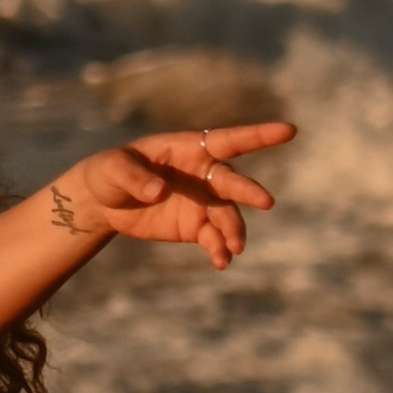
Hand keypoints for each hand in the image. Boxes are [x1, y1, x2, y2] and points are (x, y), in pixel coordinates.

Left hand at [56, 123, 291, 271]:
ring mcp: (202, 202)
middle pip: (231, 181)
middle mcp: (203, 174)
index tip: (288, 131)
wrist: (103, 202)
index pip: (229, 139)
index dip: (259, 135)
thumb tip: (160, 190)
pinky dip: (220, 250)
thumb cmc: (109, 172)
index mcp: (189, 148)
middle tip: (265, 202)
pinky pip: (215, 239)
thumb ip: (135, 177)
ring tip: (234, 247)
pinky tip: (221, 261)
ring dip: (234, 230)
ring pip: (228, 215)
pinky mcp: (196, 227)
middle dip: (248, 191)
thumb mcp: (114, 169)